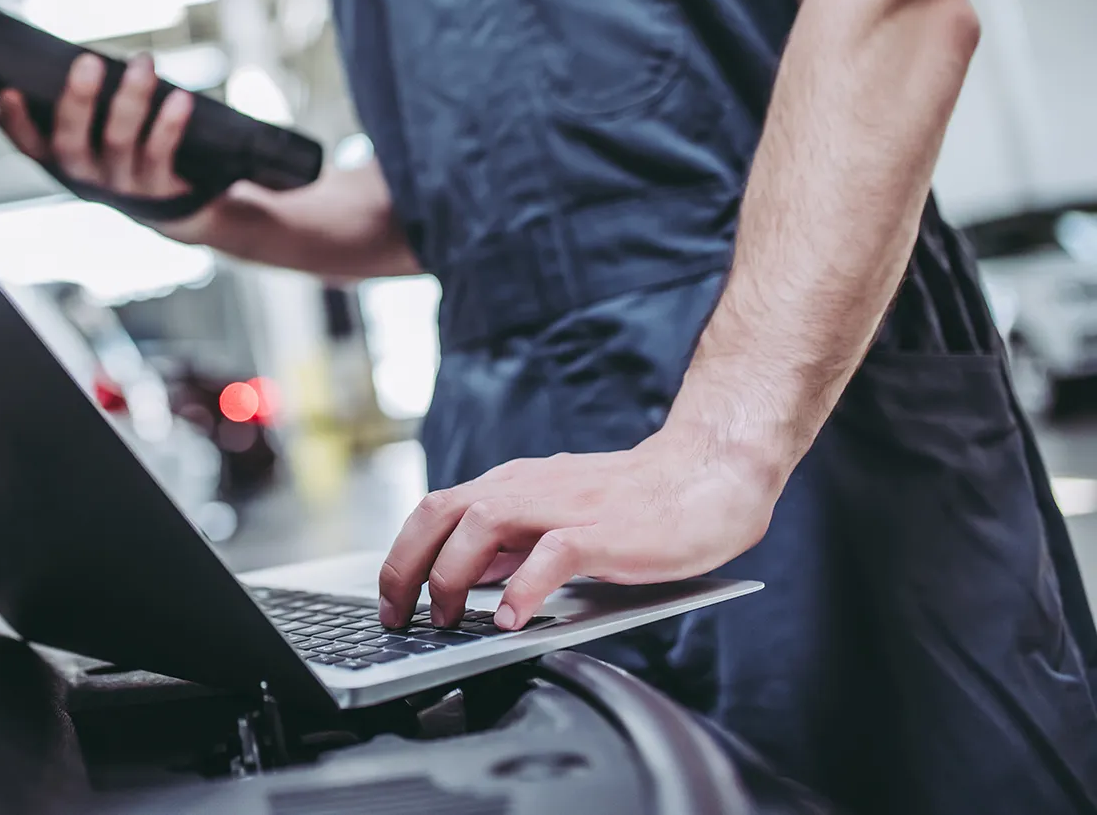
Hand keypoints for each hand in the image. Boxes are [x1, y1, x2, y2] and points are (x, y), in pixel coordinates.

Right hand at [0, 53, 195, 200]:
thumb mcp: (103, 136)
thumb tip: (90, 58)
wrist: (181, 208)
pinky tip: (180, 97)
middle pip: (71, 143)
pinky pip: (160, 154)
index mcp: (64, 163)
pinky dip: (169, 123)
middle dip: (77, 100)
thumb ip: (92, 105)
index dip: (14, 122)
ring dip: (131, 98)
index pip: (30, 145)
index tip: (8, 92)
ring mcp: (121, 185)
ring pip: (118, 141)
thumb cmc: (133, 153)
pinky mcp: (158, 190)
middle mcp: (87, 178)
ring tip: (143, 62)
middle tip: (88, 61)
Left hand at [376, 429, 784, 630]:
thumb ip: (514, 543)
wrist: (706, 475)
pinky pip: (551, 555)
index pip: (435, 510)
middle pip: (441, 513)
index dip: (402, 556)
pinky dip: (523, 589)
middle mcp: (527, 488)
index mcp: (512, 485)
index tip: (390, 602)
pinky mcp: (604, 531)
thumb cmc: (634, 503)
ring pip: (481, 524)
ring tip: (448, 621)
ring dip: (453, 576)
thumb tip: (468, 579)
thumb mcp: (556, 517)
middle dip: (407, 567)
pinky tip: (509, 620)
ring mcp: (564, 506)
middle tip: (400, 617)